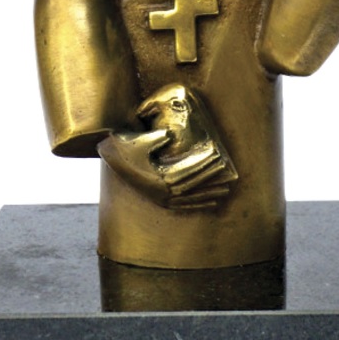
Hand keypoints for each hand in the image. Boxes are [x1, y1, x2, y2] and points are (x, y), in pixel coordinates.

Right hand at [98, 129, 231, 209]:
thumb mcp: (138, 140)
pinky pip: (183, 205)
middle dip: (210, 179)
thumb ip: (155, 137)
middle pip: (192, 187)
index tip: (217, 156)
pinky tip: (211, 202)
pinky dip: (198, 204)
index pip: (187, 171)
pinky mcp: (159, 201)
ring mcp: (160, 199)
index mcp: (157, 179)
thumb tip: (170, 134)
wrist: (110, 156)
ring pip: (190, 199)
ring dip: (209, 195)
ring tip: (226, 190)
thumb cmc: (125, 146)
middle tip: (228, 172)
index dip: (203, 163)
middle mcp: (160, 193)